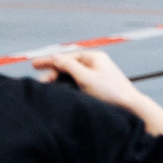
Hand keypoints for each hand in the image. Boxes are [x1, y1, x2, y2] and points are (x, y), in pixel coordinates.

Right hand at [32, 49, 147, 112]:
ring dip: (57, 80)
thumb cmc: (110, 91)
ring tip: (46, 87)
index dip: (50, 60)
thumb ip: (69, 66)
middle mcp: (95, 64)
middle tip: (40, 82)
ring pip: (70, 75)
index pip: (67, 56)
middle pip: (68, 66)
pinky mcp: (95, 87)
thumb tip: (54, 57)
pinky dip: (65, 86)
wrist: (129, 106)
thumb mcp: (86, 77)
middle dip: (52, 72)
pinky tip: (57, 91)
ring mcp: (95, 75)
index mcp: (94, 57)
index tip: (33, 64)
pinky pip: (75, 83)